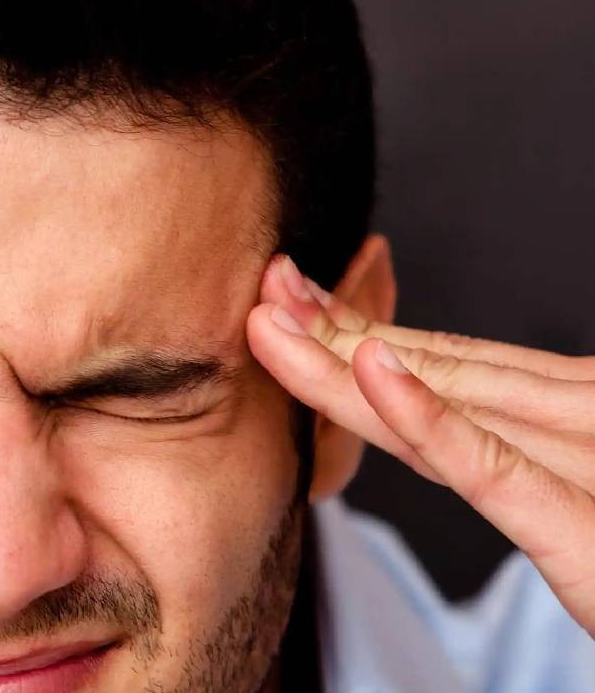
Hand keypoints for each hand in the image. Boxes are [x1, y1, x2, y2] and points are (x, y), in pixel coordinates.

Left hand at [247, 255, 594, 635]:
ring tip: (275, 317)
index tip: (289, 306)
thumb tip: (448, 412)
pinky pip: (495, 470)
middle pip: (433, 369)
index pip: (447, 366)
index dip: (360, 334)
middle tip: (259, 291)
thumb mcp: (580, 491)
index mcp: (571, 413)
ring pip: (447, 401)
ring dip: (348, 356)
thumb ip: (520, 455)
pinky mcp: (587, 529)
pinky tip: (373, 376)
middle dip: (335, 332)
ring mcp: (585, 464)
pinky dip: (431, 419)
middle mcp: (574, 420)